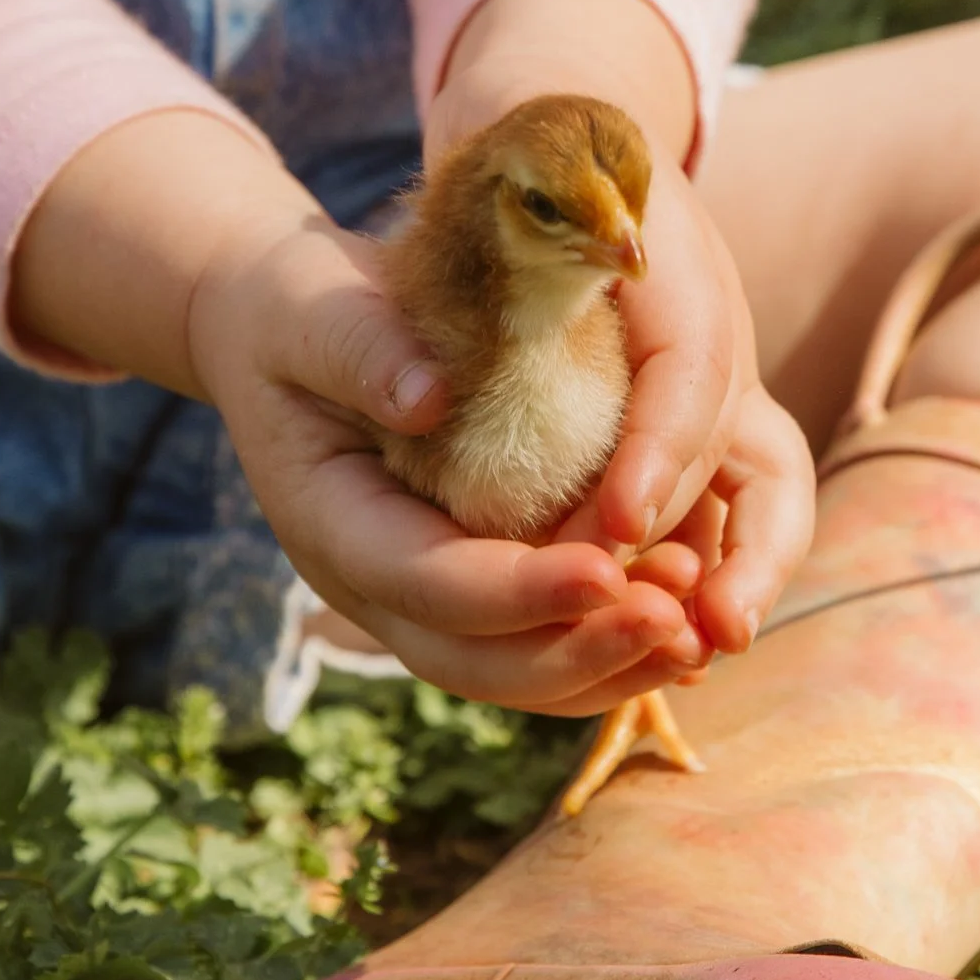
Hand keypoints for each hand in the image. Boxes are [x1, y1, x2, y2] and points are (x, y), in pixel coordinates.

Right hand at [183, 204, 719, 715]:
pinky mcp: (476, 583)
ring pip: (521, 672)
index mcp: (335, 524)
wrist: (283, 326)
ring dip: (610, 664)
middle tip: (677, 621)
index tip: (606, 570)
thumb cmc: (295, 307)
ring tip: (697, 627)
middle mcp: (380, 585)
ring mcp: (427, 596)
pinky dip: (613, 646)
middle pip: (480, 661)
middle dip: (580, 652)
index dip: (519, 590)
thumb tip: (431, 399)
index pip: (430, 584)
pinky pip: (545, 641)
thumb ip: (360, 349)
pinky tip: (688, 617)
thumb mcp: (309, 308)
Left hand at [429, 0, 817, 662]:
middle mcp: (712, 324)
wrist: (554, 119)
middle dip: (735, 541)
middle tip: (703, 627)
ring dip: (746, 565)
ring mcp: (715, 373)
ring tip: (708, 646)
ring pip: (763, 481)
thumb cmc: (503, 160)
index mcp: (674, 258)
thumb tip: (412, 402)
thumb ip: (414, 310)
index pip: (691, 370)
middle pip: (753, 443)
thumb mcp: (473, 197)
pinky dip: (716, 561)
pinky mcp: (695, 413)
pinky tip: (677, 628)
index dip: (657, 455)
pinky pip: (732, 499)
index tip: (609, 528)